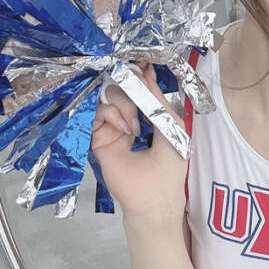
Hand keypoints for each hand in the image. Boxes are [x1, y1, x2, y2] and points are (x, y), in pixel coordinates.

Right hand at [90, 61, 186, 221]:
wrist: (153, 203)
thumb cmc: (168, 172)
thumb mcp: (172, 130)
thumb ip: (160, 104)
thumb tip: (148, 74)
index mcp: (147, 119)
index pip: (139, 91)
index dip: (140, 77)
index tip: (143, 65)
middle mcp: (128, 121)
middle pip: (121, 89)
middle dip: (132, 91)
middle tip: (142, 99)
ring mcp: (112, 130)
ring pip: (108, 99)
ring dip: (123, 106)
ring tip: (134, 127)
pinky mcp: (99, 140)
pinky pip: (97, 114)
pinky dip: (111, 115)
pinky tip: (125, 130)